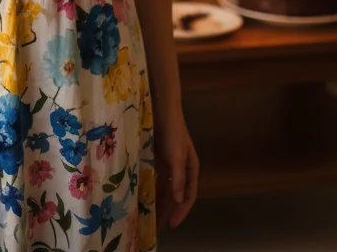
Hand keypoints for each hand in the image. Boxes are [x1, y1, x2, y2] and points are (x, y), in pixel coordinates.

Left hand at [154, 112, 198, 229]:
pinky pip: (156, 178)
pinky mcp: (158, 157)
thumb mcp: (176, 156)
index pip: (188, 195)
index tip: (172, 224)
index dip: (181, 211)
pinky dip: (152, 188)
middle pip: (176, 194)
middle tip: (159, 227)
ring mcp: (169, 163)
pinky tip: (144, 197)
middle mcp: (181, 168)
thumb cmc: (173, 132)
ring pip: (165, 188)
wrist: (162, 109)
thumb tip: (178, 201)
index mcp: (191, 168)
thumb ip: (178, 178)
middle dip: (169, 210)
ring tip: (151, 217)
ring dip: (160, 202)